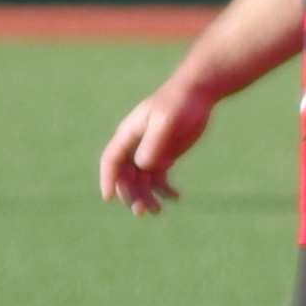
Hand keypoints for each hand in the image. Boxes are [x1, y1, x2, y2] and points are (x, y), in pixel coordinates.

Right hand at [100, 76, 213, 211]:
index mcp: (129, 134)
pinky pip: (158, 178)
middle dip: (131, 194)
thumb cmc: (178, 103)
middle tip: (142, 210)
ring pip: (142, 181)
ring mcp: (149, 151)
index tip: (109, 198)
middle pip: (125, 176)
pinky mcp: (165, 155)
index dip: (108, 179)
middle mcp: (135, 145)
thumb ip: (153, 143)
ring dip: (147, 197)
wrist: (197, 93)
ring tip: (158, 211)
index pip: (111, 160)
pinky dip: (164, 190)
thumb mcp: (165, 121)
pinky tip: (176, 197)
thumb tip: (142, 167)